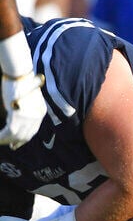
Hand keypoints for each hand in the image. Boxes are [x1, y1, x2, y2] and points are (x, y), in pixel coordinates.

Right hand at [0, 31, 46, 149]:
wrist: (20, 74)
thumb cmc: (21, 82)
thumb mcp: (28, 97)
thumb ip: (26, 107)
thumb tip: (17, 112)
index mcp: (40, 112)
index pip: (33, 130)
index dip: (24, 139)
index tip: (17, 144)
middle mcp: (36, 117)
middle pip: (26, 135)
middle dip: (17, 142)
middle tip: (10, 146)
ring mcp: (28, 118)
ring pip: (16, 136)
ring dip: (7, 140)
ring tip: (0, 140)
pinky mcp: (17, 116)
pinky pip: (9, 132)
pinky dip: (1, 136)